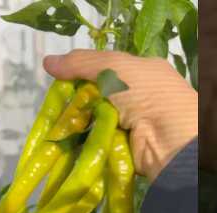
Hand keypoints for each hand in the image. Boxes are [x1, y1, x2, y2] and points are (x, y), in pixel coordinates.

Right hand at [44, 49, 197, 181]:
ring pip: (95, 119)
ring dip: (78, 122)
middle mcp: (138, 96)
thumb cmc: (147, 94)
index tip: (59, 80)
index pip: (105, 68)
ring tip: (56, 124)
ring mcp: (131, 123)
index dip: (81, 72)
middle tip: (55, 106)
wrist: (170, 140)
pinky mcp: (123, 146)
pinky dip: (85, 140)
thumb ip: (82, 63)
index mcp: (142, 72)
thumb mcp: (115, 67)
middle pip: (98, 95)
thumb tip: (47, 62)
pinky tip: (68, 139)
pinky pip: (98, 140)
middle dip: (77, 101)